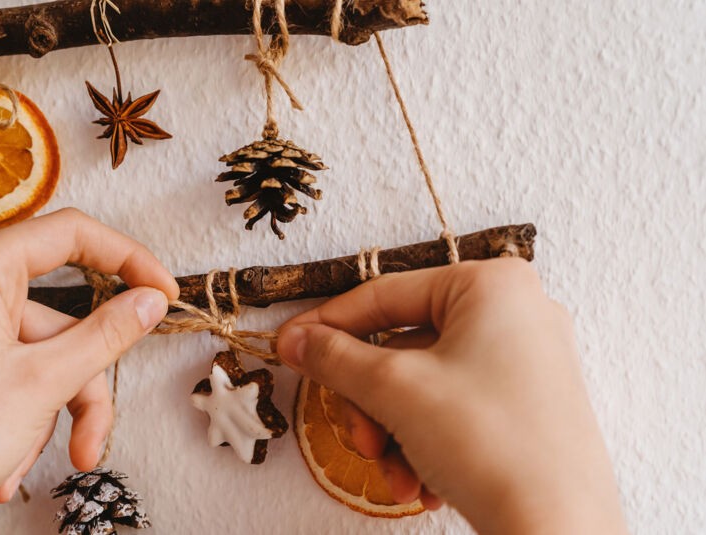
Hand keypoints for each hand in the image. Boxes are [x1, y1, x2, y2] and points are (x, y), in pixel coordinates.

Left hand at [0, 209, 179, 534]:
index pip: (70, 234)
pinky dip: (32, 421)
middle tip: (102, 422)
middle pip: (64, 317)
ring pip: (50, 357)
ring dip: (60, 412)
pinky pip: (25, 378)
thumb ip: (107, 333)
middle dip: (85, 380)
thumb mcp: (44, 382)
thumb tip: (150, 299)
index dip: (127, 258)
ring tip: (63, 458)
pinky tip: (8, 468)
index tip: (164, 292)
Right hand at [277, 259, 626, 533]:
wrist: (559, 531)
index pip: (384, 294)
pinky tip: (422, 484)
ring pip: (421, 386)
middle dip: (369, 403)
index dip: (327, 324)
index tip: (288, 347)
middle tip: (359, 438)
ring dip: (392, 433)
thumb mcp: (396, 389)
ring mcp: (524, 362)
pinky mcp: (526, 406)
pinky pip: (452, 410)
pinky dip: (424, 446)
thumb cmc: (493, 444)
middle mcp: (514, 313)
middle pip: (400, 346)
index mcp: (491, 285)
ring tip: (395, 474)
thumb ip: (336, 357)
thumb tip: (296, 339)